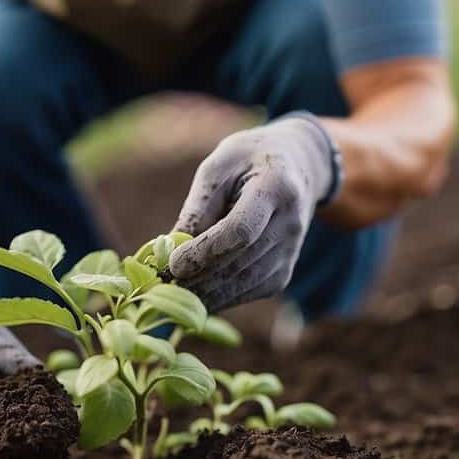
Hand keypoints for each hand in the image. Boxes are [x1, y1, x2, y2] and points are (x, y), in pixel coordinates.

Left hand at [168, 112, 337, 311]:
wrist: (296, 166)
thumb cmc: (247, 161)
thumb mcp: (217, 169)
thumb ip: (196, 209)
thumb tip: (167, 250)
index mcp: (276, 188)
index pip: (241, 230)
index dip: (205, 251)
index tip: (172, 263)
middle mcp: (291, 224)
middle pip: (241, 262)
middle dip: (199, 278)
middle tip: (162, 284)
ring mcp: (291, 251)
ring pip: (246, 283)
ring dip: (207, 294)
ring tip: (171, 292)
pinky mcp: (285, 271)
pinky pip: (251, 291)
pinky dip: (221, 298)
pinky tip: (194, 294)